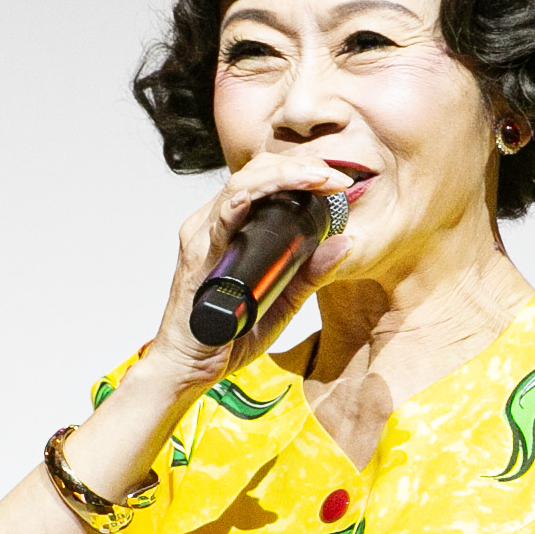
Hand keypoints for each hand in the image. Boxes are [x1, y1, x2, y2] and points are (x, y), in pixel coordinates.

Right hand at [142, 151, 355, 388]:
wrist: (188, 367)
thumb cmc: (228, 333)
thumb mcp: (283, 301)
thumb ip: (311, 274)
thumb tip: (346, 243)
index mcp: (232, 226)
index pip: (266, 179)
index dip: (302, 170)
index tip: (337, 180)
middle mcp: (213, 224)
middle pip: (255, 172)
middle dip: (299, 166)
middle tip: (334, 177)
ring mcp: (203, 238)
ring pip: (240, 185)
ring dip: (282, 176)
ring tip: (317, 178)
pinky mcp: (198, 261)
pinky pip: (216, 226)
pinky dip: (235, 207)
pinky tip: (252, 198)